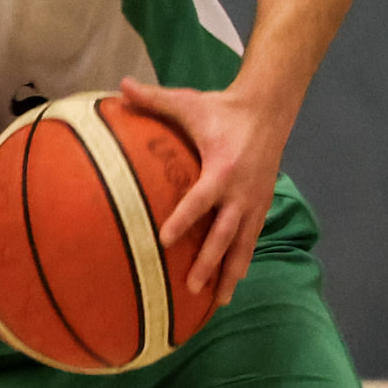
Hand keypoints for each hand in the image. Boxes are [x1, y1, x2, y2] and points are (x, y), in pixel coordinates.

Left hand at [113, 75, 287, 311]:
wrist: (269, 109)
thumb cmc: (221, 107)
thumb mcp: (188, 101)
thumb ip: (153, 98)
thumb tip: (119, 85)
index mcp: (222, 168)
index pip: (200, 200)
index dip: (184, 220)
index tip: (164, 240)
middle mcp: (242, 191)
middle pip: (225, 233)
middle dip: (210, 261)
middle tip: (192, 287)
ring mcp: (255, 200)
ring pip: (244, 244)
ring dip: (231, 273)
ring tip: (218, 302)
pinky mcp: (262, 204)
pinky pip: (252, 238)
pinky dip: (242, 261)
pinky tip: (233, 283)